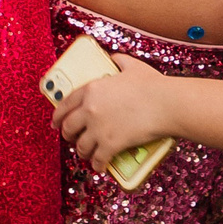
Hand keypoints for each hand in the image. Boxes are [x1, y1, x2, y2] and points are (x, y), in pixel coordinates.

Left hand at [51, 53, 174, 166]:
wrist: (166, 104)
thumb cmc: (152, 85)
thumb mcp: (132, 66)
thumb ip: (119, 60)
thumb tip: (114, 57)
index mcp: (92, 89)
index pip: (65, 104)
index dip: (58, 115)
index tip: (56, 122)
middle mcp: (90, 109)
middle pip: (68, 127)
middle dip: (68, 135)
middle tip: (72, 139)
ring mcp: (99, 128)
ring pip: (81, 146)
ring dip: (82, 151)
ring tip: (87, 153)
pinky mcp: (110, 144)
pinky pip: (97, 159)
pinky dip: (98, 164)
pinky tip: (100, 165)